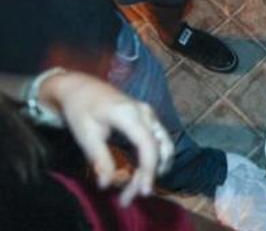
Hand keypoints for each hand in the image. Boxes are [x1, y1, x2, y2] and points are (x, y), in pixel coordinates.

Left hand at [39, 71, 173, 206]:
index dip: (149, 170)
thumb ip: (99, 159)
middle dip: (149, 175)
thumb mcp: (86, 135)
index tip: (143, 191)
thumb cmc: (81, 109)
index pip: (147, 145)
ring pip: (164, 144)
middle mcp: (145, 113)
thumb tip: (107, 184)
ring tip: (141, 186)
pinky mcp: (149, 119)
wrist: (82, 88)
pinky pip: (160, 140)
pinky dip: (156, 158)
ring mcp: (149, 114)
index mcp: (129, 114)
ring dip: (157, 167)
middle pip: (158, 148)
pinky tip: (145, 172)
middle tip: (132, 196)